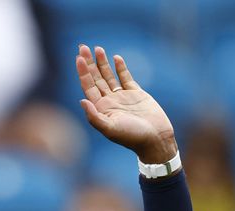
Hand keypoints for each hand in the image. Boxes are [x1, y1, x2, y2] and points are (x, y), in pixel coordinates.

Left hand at [76, 45, 176, 162]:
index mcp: (101, 109)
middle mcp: (109, 102)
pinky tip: (116, 58)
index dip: (83, 72)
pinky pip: (126, 78)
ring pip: (109, 76)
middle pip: (96, 78)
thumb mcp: (110, 129)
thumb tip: (81, 100)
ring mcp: (122, 97)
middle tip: (82, 47)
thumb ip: (94, 117)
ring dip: (102, 63)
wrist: (155, 139)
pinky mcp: (136, 94)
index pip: (88, 87)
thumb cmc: (132, 137)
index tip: (79, 58)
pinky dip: (121, 68)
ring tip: (97, 48)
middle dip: (89, 63)